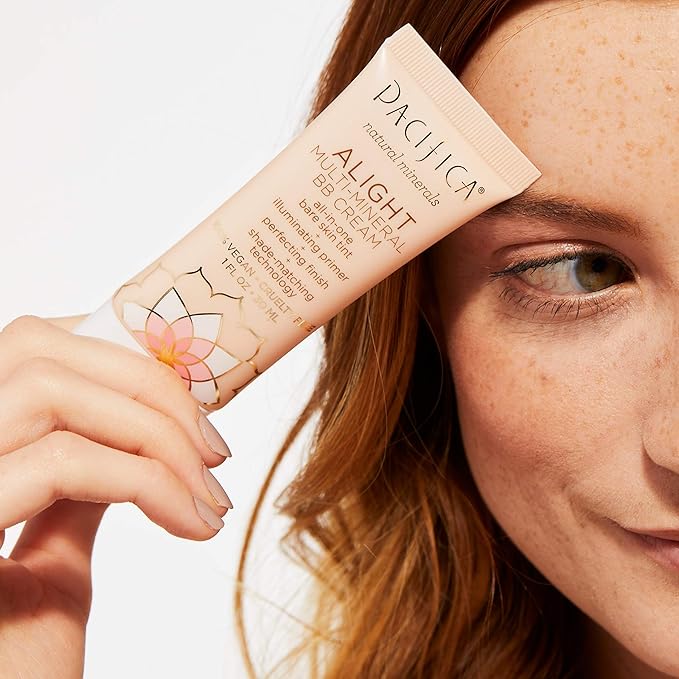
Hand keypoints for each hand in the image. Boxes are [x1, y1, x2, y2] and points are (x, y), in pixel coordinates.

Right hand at [0, 314, 232, 677]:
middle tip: (212, 449)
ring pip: (48, 387)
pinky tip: (193, 522)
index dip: (116, 357)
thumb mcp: (51, 561)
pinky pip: (62, 462)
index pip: (31, 351)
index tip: (188, 403)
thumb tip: (126, 438)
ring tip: (208, 492)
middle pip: (37, 348)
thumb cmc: (15, 668)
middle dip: (148, 386)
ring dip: (156, 431)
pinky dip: (148, 481)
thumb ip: (78, 489)